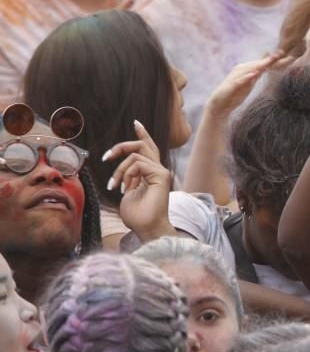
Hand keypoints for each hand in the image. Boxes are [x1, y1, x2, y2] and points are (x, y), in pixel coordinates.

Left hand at [103, 121, 175, 241]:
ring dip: (119, 170)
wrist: (147, 228)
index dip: (143, 134)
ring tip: (114, 186)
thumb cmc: (137, 216)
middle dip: (122, 146)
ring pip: (136, 154)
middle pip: (143, 144)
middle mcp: (158, 171)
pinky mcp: (161, 175)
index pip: (149, 149)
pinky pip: (138, 163)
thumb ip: (127, 178)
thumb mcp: (127, 192)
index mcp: (151, 174)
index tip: (136, 123)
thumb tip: (121, 172)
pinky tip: (125, 189)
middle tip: (106, 157)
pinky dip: (126, 174)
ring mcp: (161, 172)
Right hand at [206, 52, 289, 114]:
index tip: (284, 54)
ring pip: (248, 70)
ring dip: (259, 65)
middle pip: (256, 64)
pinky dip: (247, 77)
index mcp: (246, 69)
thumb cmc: (236, 93)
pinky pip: (240, 81)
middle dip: (268, 60)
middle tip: (279, 54)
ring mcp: (236, 77)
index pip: (261, 64)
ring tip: (269, 61)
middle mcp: (241, 70)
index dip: (272, 60)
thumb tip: (266, 65)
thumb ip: (257, 72)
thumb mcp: (249, 82)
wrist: (220, 104)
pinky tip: (254, 74)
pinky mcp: (231, 86)